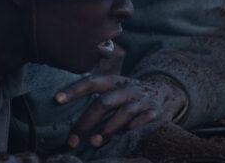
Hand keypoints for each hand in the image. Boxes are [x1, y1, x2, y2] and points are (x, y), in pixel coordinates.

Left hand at [54, 74, 187, 148]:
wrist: (167, 92)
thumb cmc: (130, 96)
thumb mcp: (116, 90)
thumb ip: (98, 99)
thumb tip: (69, 118)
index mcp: (114, 81)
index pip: (92, 82)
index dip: (74, 89)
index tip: (56, 99)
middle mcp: (128, 89)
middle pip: (103, 103)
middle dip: (86, 122)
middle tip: (72, 140)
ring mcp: (142, 101)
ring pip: (122, 114)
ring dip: (106, 130)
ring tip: (93, 143)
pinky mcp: (155, 114)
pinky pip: (140, 124)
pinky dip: (129, 132)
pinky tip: (120, 142)